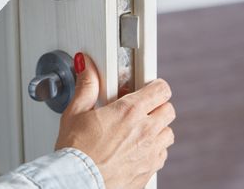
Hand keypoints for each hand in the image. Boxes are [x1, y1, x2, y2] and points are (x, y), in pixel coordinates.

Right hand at [55, 53, 174, 188]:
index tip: (147, 87)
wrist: (78, 183)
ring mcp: (150, 152)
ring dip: (157, 128)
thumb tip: (87, 67)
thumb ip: (86, 86)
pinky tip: (135, 148)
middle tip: (139, 108)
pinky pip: (162, 155)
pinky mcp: (149, 170)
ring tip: (137, 129)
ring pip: (168, 133)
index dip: (155, 86)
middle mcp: (145, 130)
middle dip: (156, 106)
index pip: (161, 89)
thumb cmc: (75, 151)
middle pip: (169, 109)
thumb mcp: (75, 112)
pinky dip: (153, 149)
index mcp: (129, 111)